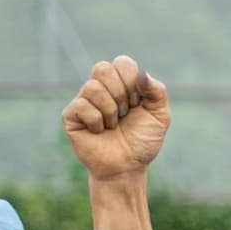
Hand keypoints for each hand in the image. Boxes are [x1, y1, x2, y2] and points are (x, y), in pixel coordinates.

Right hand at [62, 55, 170, 181]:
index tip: (137, 103)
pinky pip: (83, 106)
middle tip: (124, 114)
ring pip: (93, 88)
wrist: (128, 166)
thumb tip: (142, 74)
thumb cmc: (142, 141)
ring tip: (113, 125)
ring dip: (110, 111)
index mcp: (120, 83)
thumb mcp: (160, 116)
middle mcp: (100, 88)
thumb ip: (157, 92)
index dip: (133, 83)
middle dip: (121, 95)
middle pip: (103, 68)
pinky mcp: (70, 115)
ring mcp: (83, 100)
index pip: (122, 63)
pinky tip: (99, 131)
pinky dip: (97, 122)